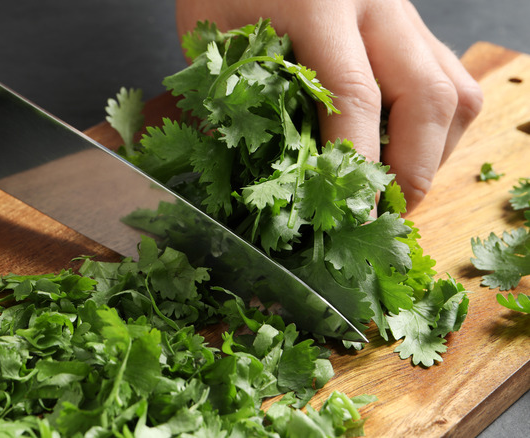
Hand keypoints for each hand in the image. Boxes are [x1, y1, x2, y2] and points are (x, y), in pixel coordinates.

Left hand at [176, 0, 482, 212]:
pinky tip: (402, 153)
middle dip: (414, 171)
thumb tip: (258, 179)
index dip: (359, 167)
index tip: (352, 220)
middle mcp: (378, 6)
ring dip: (432, 154)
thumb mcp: (212, 37)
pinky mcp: (414, 25)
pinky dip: (437, 130)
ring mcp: (404, 13)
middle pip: (430, 96)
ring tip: (393, 191)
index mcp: (320, 8)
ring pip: (455, 91)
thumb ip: (232, 100)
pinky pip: (452, 81)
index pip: (356, 97)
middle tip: (383, 217)